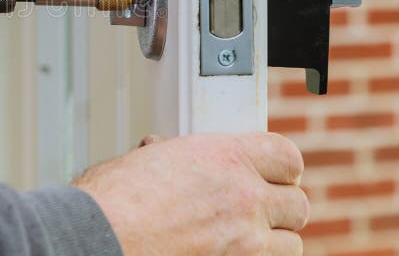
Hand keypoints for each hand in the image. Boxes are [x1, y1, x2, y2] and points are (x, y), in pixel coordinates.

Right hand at [74, 133, 307, 254]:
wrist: (101, 236)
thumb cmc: (114, 198)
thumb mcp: (148, 159)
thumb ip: (175, 156)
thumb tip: (168, 154)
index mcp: (226, 156)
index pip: (288, 156)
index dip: (281, 167)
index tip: (271, 174)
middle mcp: (245, 196)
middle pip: (297, 204)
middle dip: (279, 207)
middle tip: (256, 208)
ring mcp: (246, 241)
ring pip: (291, 243)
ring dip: (271, 240)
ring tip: (244, 238)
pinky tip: (228, 252)